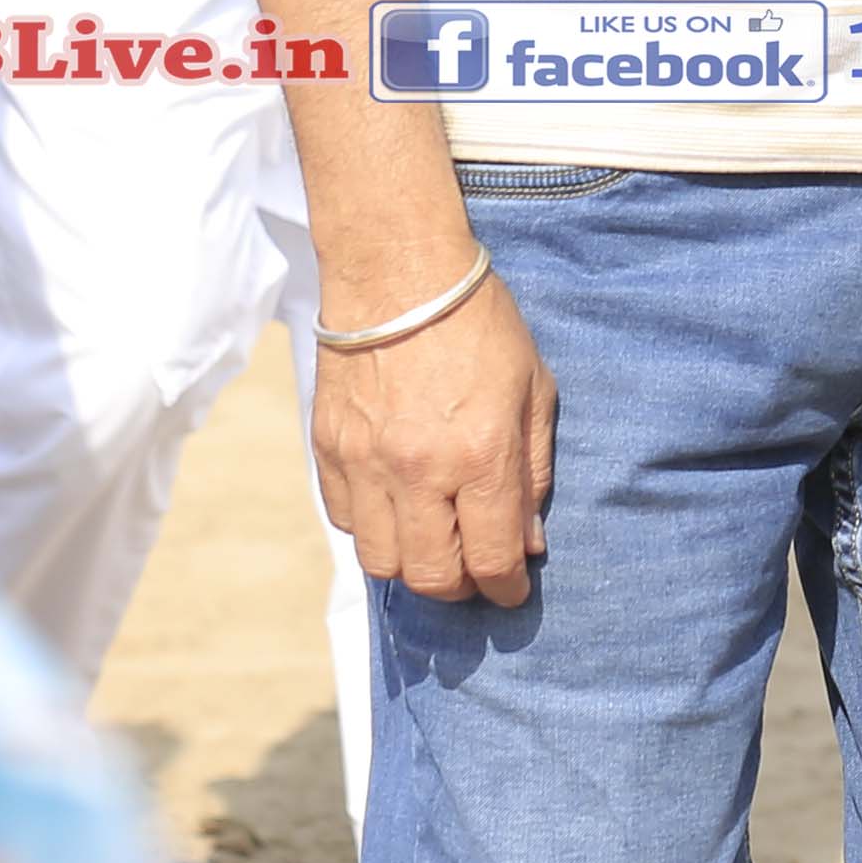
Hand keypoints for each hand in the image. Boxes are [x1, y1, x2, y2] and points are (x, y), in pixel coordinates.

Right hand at [311, 264, 557, 606]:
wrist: (397, 273)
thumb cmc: (478, 324)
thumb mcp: (533, 390)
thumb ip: (532, 473)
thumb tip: (528, 540)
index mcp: (480, 455)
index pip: (491, 559)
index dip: (506, 588)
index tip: (511, 589)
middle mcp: (419, 470)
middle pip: (432, 576)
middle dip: (460, 588)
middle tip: (474, 573)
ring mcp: (366, 463)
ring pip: (381, 561)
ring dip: (412, 565)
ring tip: (433, 544)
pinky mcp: (328, 449)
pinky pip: (346, 520)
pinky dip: (373, 528)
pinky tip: (397, 507)